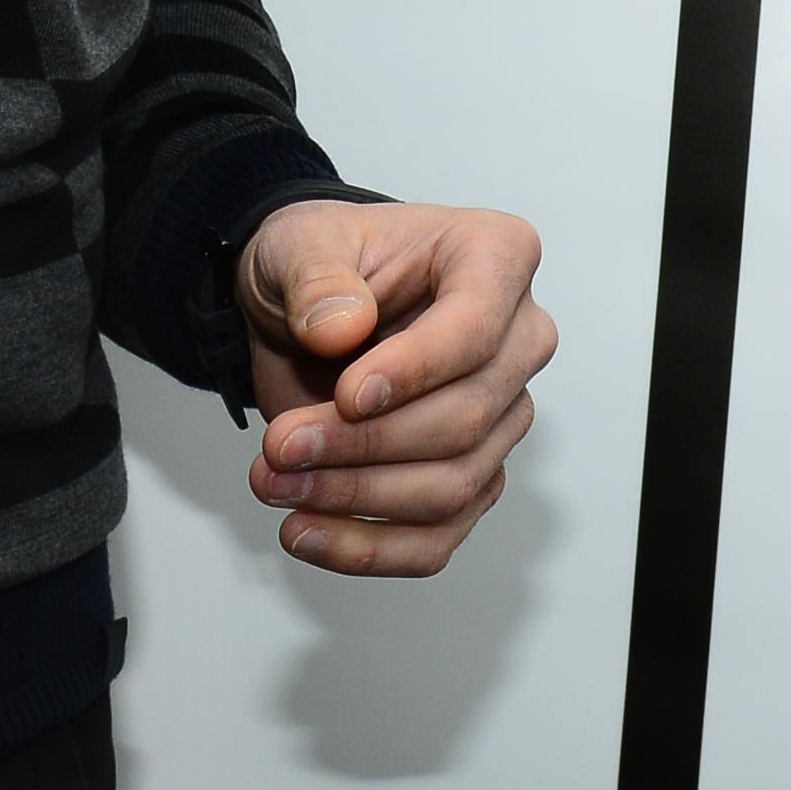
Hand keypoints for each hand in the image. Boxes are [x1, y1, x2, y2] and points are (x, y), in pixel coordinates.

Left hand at [237, 195, 555, 578]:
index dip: (416, 370)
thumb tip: (341, 329)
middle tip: (279, 446)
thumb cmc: (320, 264)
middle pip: (464, 418)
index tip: (347, 396)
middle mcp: (517, 340)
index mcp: (496, 257)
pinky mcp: (471, 478)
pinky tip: (303, 533)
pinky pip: (437, 538)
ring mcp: (500, 417)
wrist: (303, 314)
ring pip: (452, 486)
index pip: (478, 327)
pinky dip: (368, 547)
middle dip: (363, 445)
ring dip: (355, 498)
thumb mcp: (297, 242)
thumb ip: (316, 275)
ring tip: (273, 483)